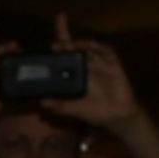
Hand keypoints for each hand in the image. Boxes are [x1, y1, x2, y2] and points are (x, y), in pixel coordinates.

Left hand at [46, 13, 142, 133]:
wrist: (117, 116)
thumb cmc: (94, 112)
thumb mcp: (74, 110)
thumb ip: (59, 106)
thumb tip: (42, 103)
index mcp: (74, 75)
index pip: (63, 58)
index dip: (58, 47)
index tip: (48, 43)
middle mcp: (86, 66)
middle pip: (74, 49)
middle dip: (65, 41)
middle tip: (55, 42)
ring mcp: (100, 64)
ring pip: (88, 48)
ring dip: (79, 44)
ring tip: (68, 45)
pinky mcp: (113, 65)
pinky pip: (106, 52)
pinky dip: (99, 47)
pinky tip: (91, 45)